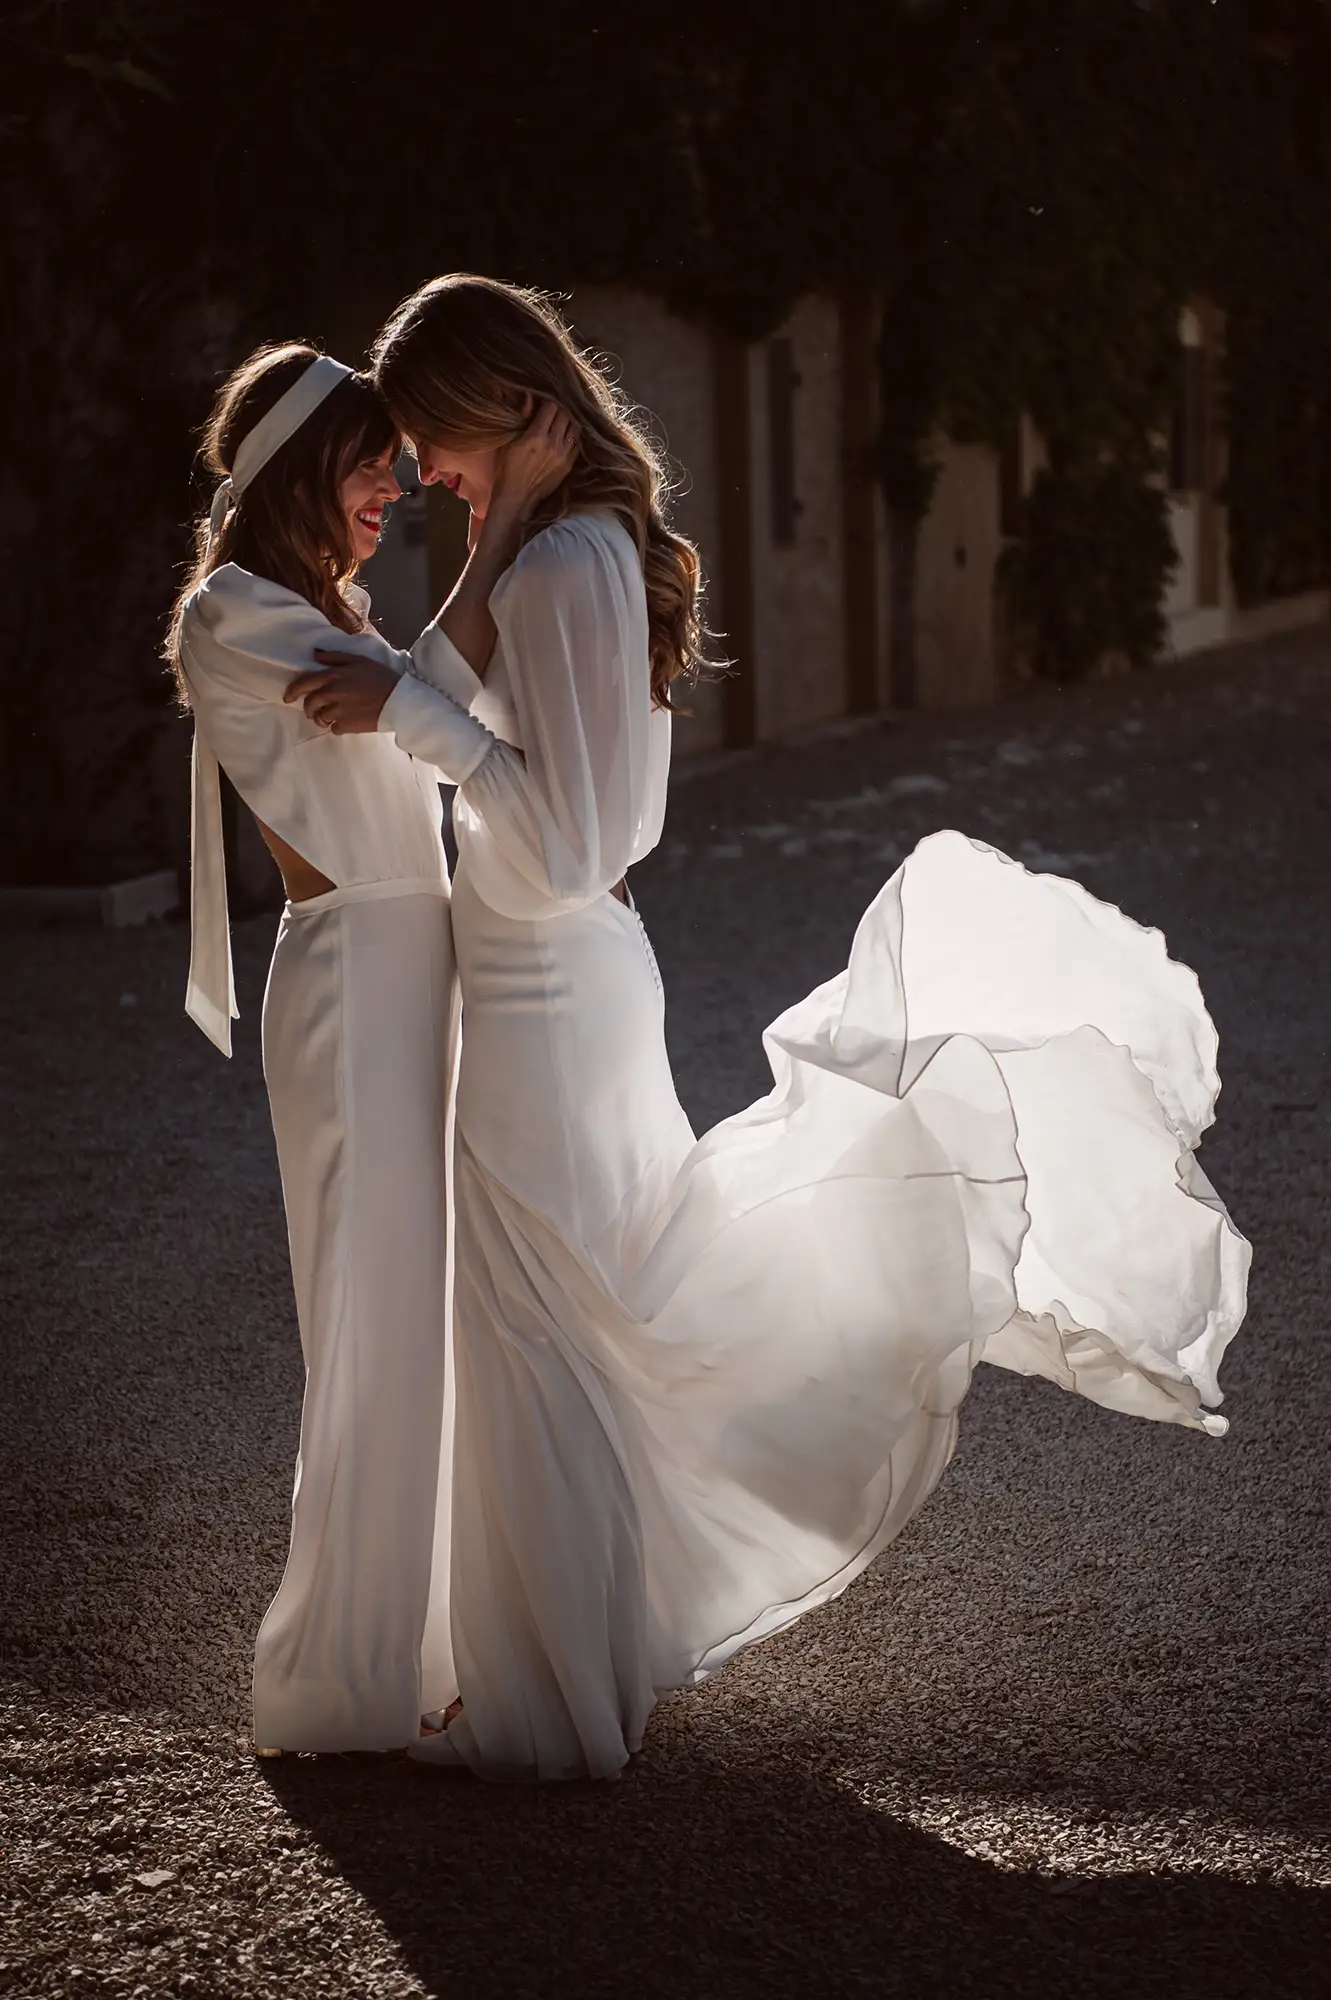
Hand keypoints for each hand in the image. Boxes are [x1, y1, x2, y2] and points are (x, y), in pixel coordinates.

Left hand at [285, 651, 399, 732]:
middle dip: (308, 708)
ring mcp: (338, 711)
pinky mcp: (347, 725)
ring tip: (330, 717)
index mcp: (333, 676)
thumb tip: (315, 655)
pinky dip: (337, 727)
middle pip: (309, 704)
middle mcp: (332, 693)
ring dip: (322, 719)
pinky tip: (346, 721)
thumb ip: (334, 657)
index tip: (288, 697)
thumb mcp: (358, 660)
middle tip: (313, 710)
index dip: (292, 691)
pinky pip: (334, 729)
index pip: (304, 683)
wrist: (399, 699)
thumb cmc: (380, 677)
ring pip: (320, 718)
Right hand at [488, 399, 579, 522]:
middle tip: (552, 411)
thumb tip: (530, 396)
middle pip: (565, 415)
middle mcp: (552, 445)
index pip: (551, 407)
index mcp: (535, 437)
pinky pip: (577, 443)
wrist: (517, 498)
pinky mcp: (569, 465)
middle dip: (559, 410)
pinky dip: (572, 436)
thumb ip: (522, 417)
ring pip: (574, 428)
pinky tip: (564, 435)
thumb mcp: (509, 441)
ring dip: (568, 421)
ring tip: (559, 421)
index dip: (547, 402)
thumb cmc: (507, 468)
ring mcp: (563, 456)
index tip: (542, 403)